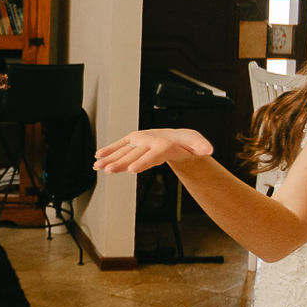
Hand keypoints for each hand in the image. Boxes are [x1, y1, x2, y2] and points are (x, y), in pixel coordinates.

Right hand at [93, 129, 213, 174]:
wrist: (177, 135)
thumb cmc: (187, 142)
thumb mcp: (197, 144)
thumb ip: (202, 147)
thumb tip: (208, 151)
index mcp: (162, 144)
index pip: (151, 154)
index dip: (142, 162)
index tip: (131, 170)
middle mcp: (148, 140)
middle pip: (134, 154)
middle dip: (120, 163)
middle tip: (108, 170)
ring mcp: (139, 140)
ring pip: (123, 151)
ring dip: (110, 159)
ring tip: (98, 167)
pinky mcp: (133, 141)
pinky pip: (119, 147)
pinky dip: (108, 151)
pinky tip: (98, 158)